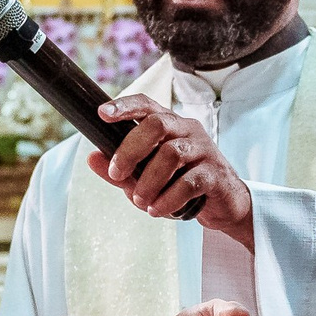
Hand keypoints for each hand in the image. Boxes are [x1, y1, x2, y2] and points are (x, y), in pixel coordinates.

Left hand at [93, 95, 252, 244]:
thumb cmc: (182, 185)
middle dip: (131, 150)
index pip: (146, 105)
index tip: (102, 114)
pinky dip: (168, 199)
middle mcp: (187, 130)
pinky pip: (188, 182)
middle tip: (117, 173)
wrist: (223, 204)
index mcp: (169, 124)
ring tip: (140, 200)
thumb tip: (92, 158)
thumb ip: (122, 170)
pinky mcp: (215, 174)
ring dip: (149, 180)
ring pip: (171, 154)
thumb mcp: (146, 179)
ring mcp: (203, 149)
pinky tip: (157, 210)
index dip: (124, 106)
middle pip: (157, 124)